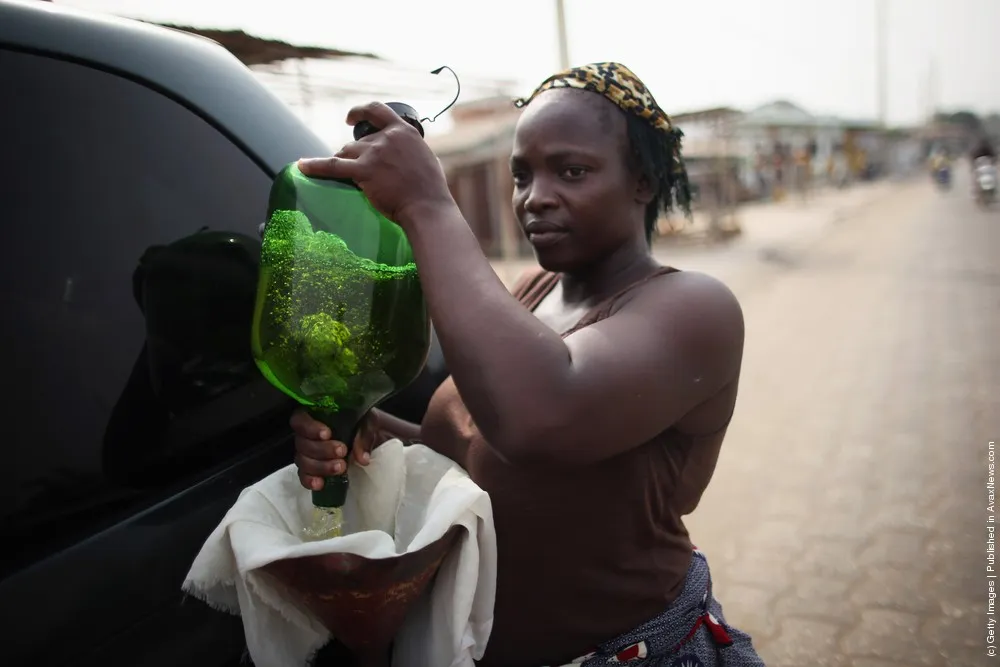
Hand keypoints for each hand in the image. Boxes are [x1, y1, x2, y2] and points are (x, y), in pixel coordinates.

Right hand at [291, 409, 378, 491]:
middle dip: (322, 450)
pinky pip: (303, 477)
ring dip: (320, 466)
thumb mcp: (370, 423)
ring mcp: (308, 454)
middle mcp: (307, 435)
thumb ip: (365, 435)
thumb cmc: (366, 425)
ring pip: (302, 461)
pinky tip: (320, 484)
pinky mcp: (312, 470)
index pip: (300, 420)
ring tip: (340, 468)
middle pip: (302, 443)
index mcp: (316, 416)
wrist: (373, 440)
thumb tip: (362, 458)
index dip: (310, 428)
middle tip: (342, 451)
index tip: (327, 434)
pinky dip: (310, 481)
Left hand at [297, 102, 455, 228]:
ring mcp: (374, 153)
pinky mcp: (363, 171)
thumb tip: (406, 154)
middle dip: (355, 155)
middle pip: (359, 141)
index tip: (350, 118)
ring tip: (349, 178)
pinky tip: (302, 165)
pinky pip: (333, 166)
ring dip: (344, 163)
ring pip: (346, 152)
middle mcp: (387, 138)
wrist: (427, 207)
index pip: (377, 110)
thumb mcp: (426, 159)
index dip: (360, 112)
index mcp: (404, 131)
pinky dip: (315, 165)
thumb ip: (411, 151)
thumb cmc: (431, 190)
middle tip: (360, 174)